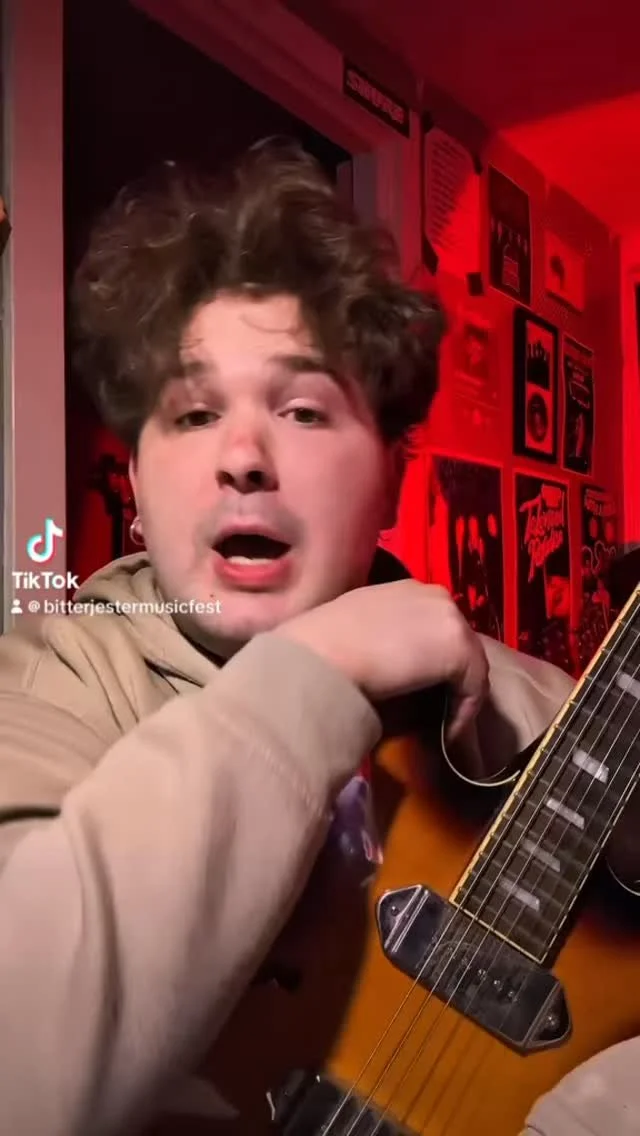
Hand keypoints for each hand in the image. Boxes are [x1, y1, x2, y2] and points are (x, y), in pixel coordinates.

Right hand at [277, 581, 488, 739]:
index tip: (420, 689)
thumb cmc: (321, 646)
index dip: (431, 658)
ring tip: (442, 725)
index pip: (434, 625)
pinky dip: (463, 714)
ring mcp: (451, 618)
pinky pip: (473, 688)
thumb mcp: (355, 628)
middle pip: (456, 641)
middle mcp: (433, 594)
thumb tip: (388, 662)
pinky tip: (445, 735)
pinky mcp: (461, 648)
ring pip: (469, 664)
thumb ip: (379, 635)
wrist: (320, 656)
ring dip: (457, 696)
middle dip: (449, 674)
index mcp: (406, 588)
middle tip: (435, 707)